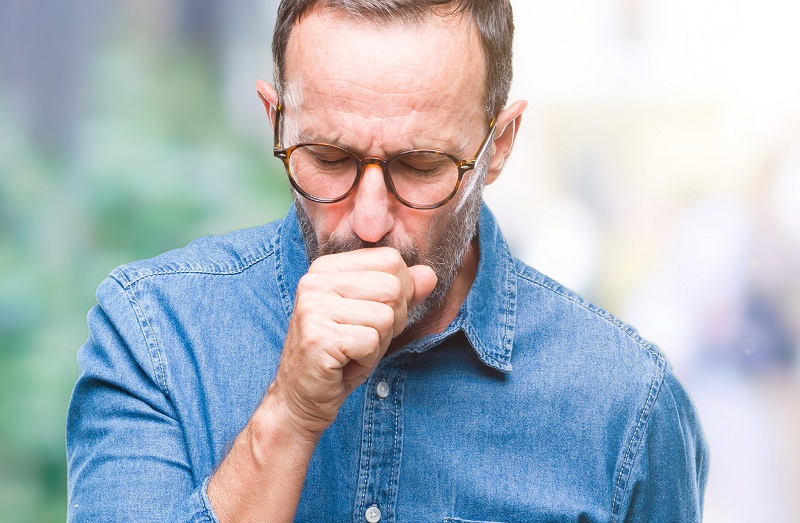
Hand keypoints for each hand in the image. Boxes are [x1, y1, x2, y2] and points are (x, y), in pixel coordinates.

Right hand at [267, 247, 436, 437]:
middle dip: (392, 322)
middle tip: (363, 340)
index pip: (391, 260)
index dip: (401, 292)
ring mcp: (313, 307)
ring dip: (378, 344)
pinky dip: (367, 360)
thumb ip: (403, 293)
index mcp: (327, 267)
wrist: (300, 396)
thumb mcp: (376, 317)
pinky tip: (345, 364)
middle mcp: (315, 280)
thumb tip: (430, 274)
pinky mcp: (317, 337)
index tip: (374, 316)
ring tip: (352, 352)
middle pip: (392, 288)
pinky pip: (371, 342)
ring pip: (385, 317)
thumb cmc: (341, 355)